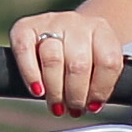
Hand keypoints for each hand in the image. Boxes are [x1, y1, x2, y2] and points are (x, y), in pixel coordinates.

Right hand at [4, 7, 131, 114]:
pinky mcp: (24, 27)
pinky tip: (37, 91)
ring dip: (55, 91)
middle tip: (73, 109)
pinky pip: (25, 51)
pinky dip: (30, 75)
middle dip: (76, 95)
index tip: (94, 106)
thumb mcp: (98, 61)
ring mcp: (50, 22)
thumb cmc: (82, 53)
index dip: (101, 89)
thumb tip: (91, 107)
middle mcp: (76, 23)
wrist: (61, 30)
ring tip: (57, 106)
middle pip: (78, 64)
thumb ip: (100, 81)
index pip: (108, 61)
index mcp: (101, 30)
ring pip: (52, 59)